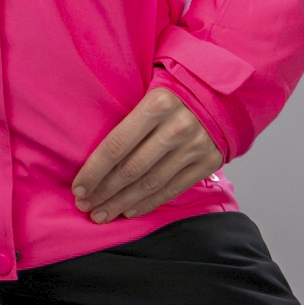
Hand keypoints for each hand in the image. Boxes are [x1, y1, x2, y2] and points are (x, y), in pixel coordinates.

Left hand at [72, 87, 222, 223]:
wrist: (223, 94)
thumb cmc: (177, 92)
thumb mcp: (151, 90)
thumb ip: (128, 117)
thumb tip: (92, 154)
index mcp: (157, 104)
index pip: (116, 145)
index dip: (94, 171)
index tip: (79, 188)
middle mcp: (176, 127)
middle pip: (130, 169)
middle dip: (104, 192)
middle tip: (85, 205)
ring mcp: (195, 146)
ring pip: (150, 183)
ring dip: (121, 203)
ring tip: (102, 214)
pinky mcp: (209, 161)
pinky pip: (172, 189)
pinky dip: (148, 203)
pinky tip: (129, 210)